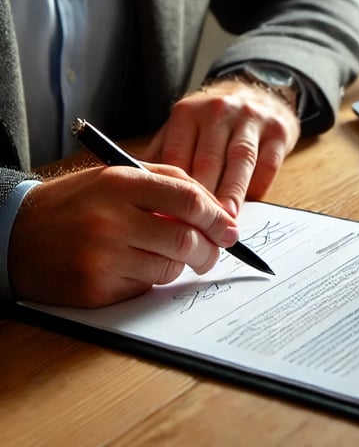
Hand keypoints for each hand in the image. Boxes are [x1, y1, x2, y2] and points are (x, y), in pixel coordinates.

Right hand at [8, 164, 238, 306]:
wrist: (16, 233)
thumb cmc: (78, 202)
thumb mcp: (119, 176)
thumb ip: (169, 184)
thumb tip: (217, 210)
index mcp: (122, 183)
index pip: (189, 200)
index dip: (217, 217)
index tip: (230, 230)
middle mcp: (112, 219)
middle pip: (186, 240)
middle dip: (209, 250)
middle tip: (213, 252)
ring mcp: (102, 257)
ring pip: (169, 267)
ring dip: (179, 265)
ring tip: (168, 255)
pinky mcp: (95, 289)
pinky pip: (144, 287)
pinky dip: (151, 278)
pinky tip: (135, 266)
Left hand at [146, 78, 299, 215]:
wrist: (260, 92)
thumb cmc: (214, 121)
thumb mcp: (184, 127)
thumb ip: (164, 155)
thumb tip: (142, 194)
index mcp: (188, 113)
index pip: (177, 156)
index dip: (172, 190)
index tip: (168, 219)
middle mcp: (219, 111)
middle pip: (208, 160)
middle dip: (203, 198)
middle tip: (196, 229)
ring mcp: (251, 118)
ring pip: (240, 161)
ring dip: (232, 193)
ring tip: (224, 221)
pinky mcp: (278, 130)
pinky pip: (267, 162)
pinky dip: (258, 186)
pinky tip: (250, 204)